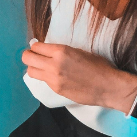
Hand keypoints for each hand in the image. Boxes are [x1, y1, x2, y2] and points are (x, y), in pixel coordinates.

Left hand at [22, 42, 136, 110]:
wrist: (110, 87)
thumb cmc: (99, 66)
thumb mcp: (78, 51)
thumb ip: (60, 51)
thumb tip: (46, 50)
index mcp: (61, 51)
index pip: (35, 46)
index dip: (36, 46)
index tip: (39, 48)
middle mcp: (54, 64)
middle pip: (27, 58)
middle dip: (29, 56)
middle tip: (35, 56)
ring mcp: (54, 79)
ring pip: (31, 71)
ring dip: (34, 67)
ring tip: (43, 67)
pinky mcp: (56, 90)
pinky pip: (43, 81)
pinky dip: (45, 77)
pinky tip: (55, 77)